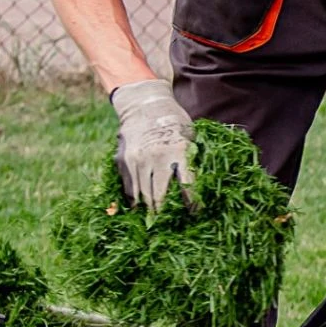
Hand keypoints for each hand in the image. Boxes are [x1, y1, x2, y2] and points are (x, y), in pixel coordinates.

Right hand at [110, 80, 194, 210]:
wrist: (144, 103)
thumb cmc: (174, 121)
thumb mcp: (190, 135)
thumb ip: (192, 159)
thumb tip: (202, 187)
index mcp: (179, 150)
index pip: (187, 185)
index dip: (192, 203)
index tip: (196, 213)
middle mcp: (156, 157)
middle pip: (160, 196)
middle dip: (165, 212)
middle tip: (171, 223)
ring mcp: (137, 160)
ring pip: (143, 196)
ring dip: (150, 210)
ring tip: (156, 220)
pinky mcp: (123, 161)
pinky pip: (129, 189)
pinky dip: (135, 201)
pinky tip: (141, 208)